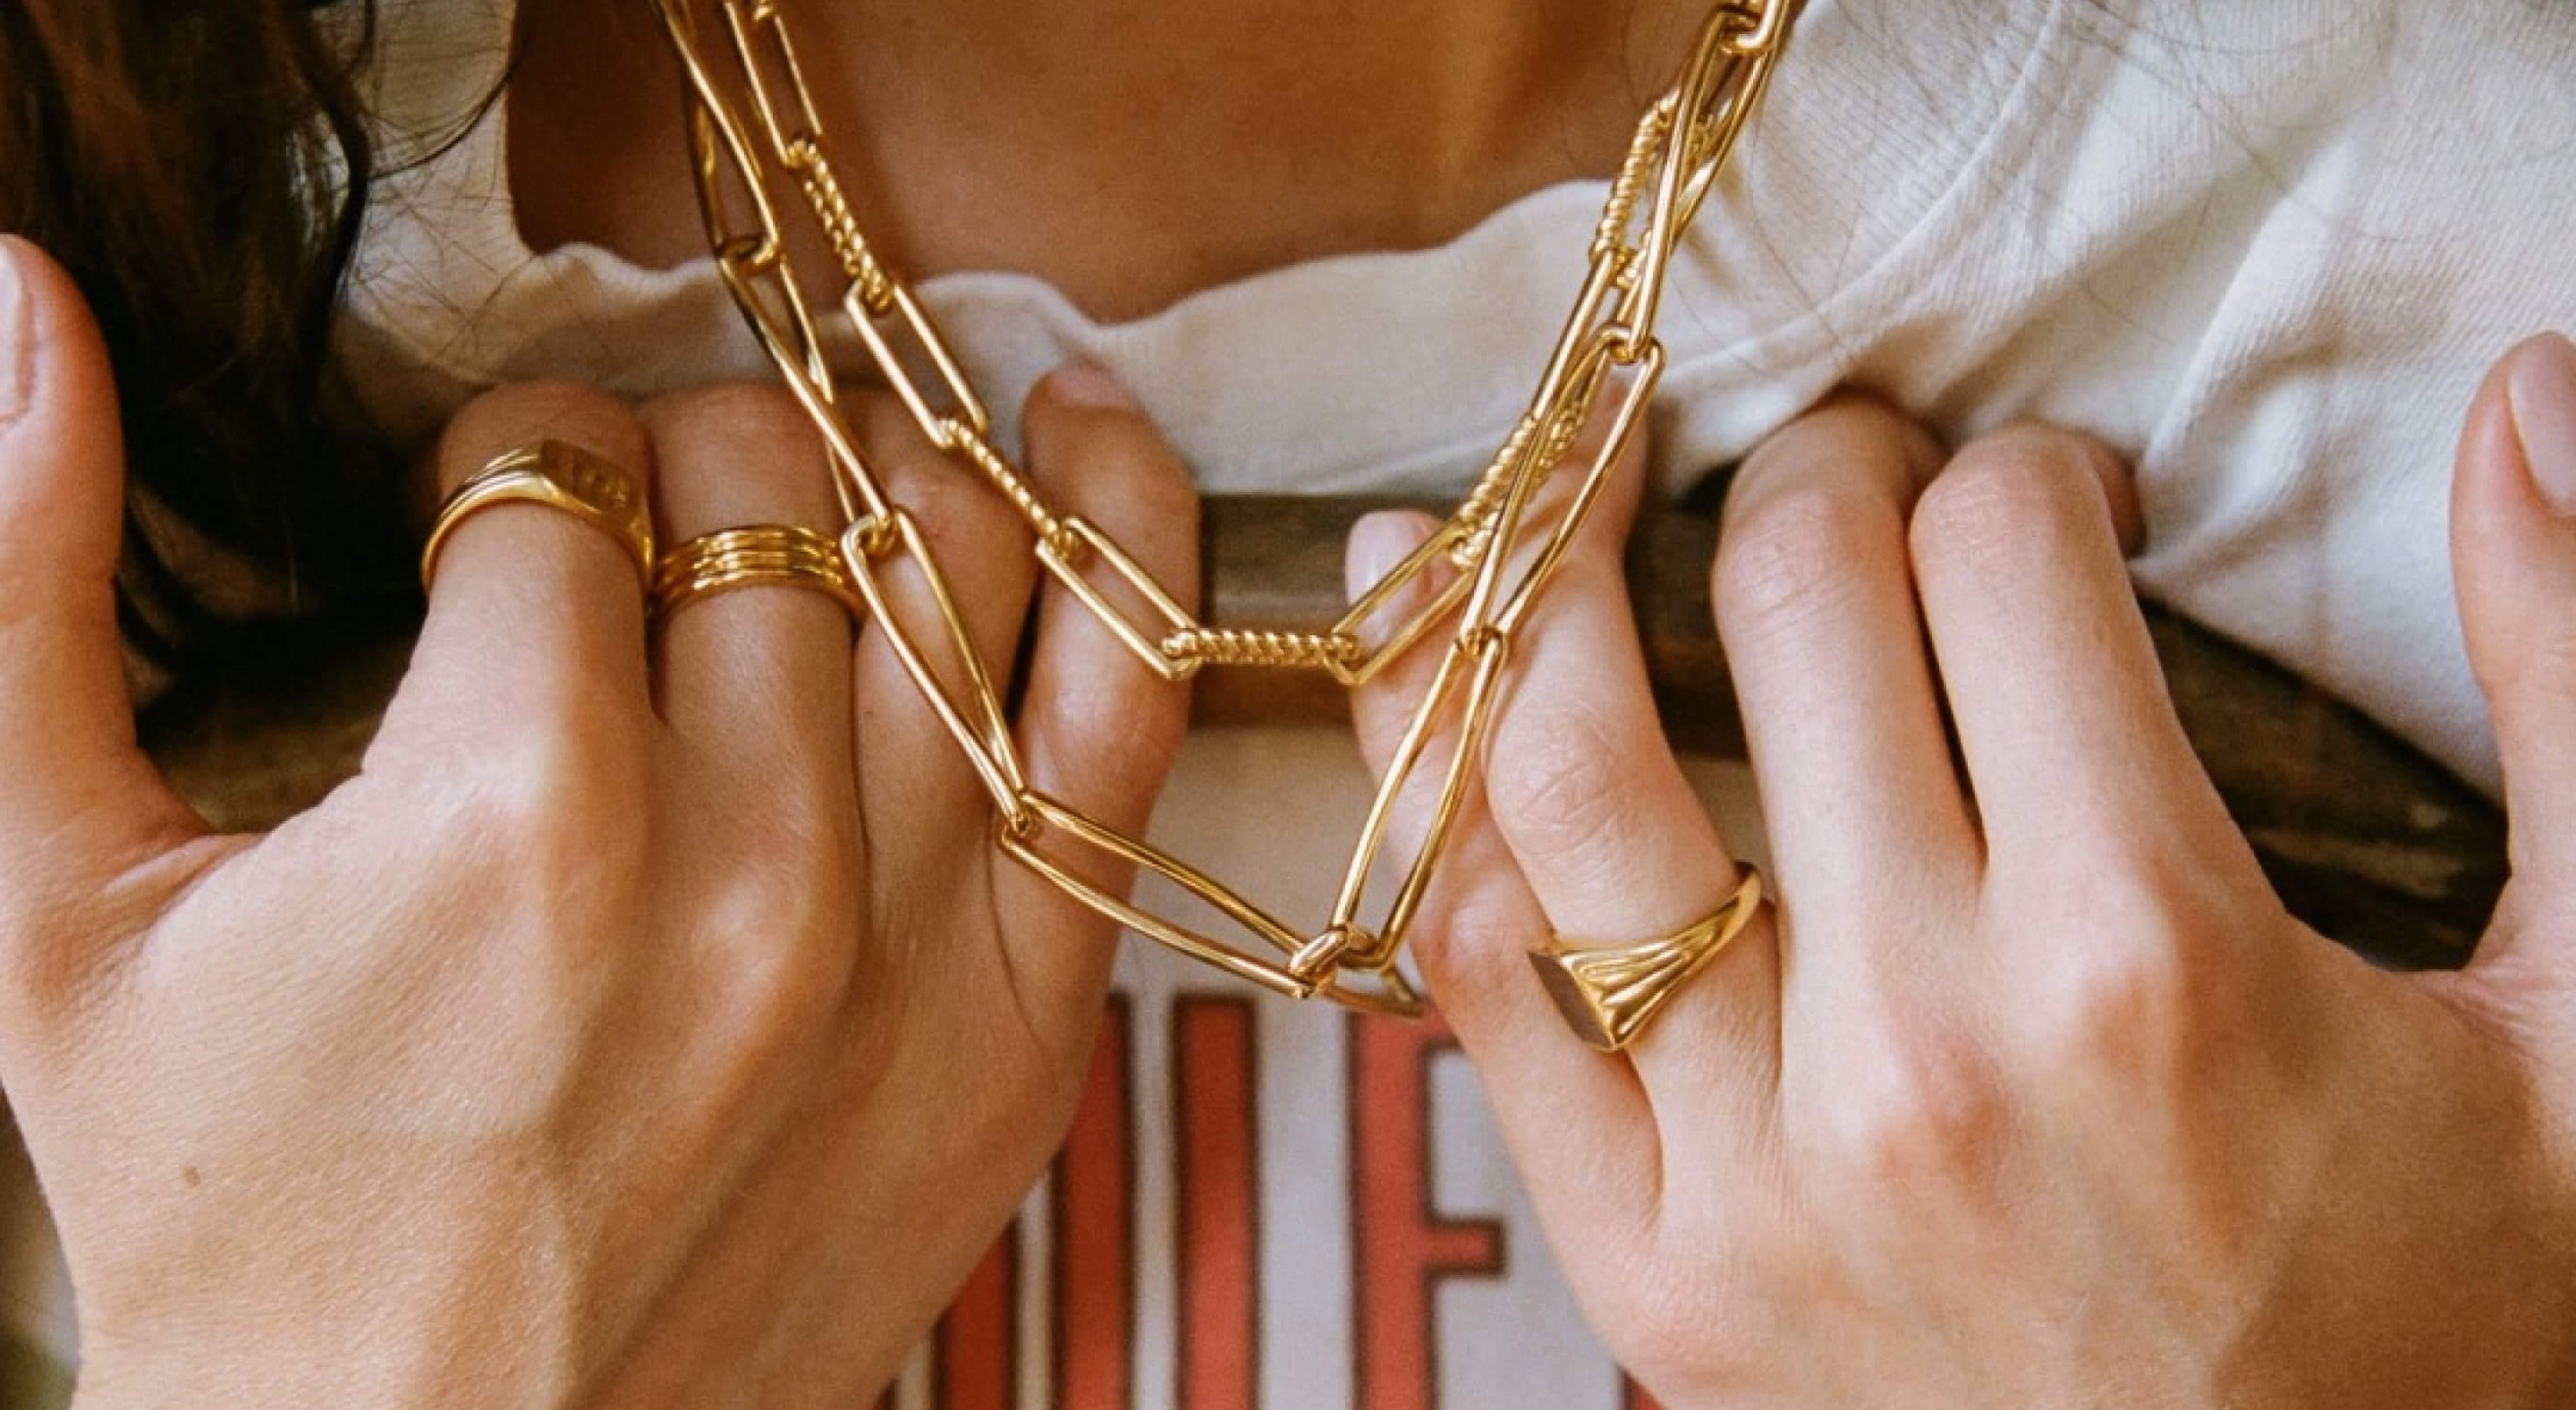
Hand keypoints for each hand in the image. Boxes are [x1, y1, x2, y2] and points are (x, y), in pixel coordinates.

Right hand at [0, 237, 1195, 1405]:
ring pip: (950, 552)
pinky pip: (1126, 709)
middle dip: (681, 448)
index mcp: (516, 811)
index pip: (562, 469)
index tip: (492, 513)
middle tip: (630, 520)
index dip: (509, 455)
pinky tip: (1074, 429)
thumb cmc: (226, 1219)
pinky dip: (1125, 529)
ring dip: (867, 469)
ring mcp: (917, 943)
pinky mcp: (1022, 1018)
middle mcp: (751, 865)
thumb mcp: (56, 911)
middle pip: (766, 484)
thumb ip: (25, 583)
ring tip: (805, 477)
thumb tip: (24, 303)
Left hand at [1348, 348, 2575, 1404]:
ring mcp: (1751, 1169)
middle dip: (1819, 472)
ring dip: (1548, 571)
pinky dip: (1431, 792)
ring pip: (1567, 766)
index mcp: (2152, 962)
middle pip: (1790, 609)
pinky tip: (1424, 660)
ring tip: (1562, 470)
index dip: (2026, 474)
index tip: (2052, 503)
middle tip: (1851, 466)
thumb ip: (2566, 691)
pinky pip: (1484, 975)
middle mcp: (1920, 1047)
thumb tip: (2528, 400)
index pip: (2002, 558)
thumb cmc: (2446, 1325)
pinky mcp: (1648, 1268)